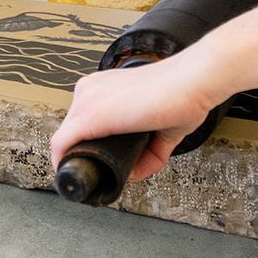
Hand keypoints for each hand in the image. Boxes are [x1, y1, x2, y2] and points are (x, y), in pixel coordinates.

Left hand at [50, 51, 224, 183]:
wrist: (195, 81)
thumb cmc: (183, 95)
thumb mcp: (162, 130)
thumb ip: (149, 151)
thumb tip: (136, 172)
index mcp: (103, 88)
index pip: (80, 122)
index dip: (86, 147)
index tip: (97, 163)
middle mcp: (91, 90)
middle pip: (71, 133)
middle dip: (84, 156)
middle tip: (100, 174)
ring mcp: (88, 100)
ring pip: (67, 139)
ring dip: (77, 161)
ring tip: (95, 177)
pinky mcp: (91, 114)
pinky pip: (62, 144)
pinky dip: (65, 162)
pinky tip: (74, 173)